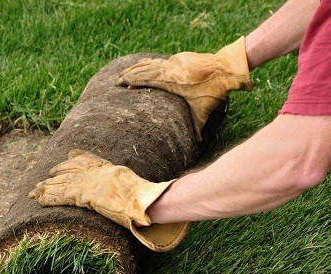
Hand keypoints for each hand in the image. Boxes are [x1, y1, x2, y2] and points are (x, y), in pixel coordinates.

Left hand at [29, 150, 188, 250]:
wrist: (142, 200)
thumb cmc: (144, 196)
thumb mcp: (136, 186)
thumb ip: (129, 186)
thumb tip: (142, 195)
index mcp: (107, 169)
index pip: (88, 160)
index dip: (75, 158)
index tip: (68, 155)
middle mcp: (95, 173)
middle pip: (70, 170)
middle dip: (56, 173)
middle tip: (45, 176)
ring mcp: (88, 183)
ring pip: (61, 183)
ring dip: (46, 187)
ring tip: (33, 191)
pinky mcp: (82, 195)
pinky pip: (60, 196)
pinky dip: (48, 197)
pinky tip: (38, 198)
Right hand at [118, 37, 251, 140]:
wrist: (226, 69)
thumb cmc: (213, 92)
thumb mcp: (203, 112)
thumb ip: (197, 128)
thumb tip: (198, 145)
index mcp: (170, 82)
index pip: (145, 79)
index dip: (131, 80)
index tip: (120, 83)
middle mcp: (169, 69)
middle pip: (144, 70)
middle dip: (130, 74)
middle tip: (117, 79)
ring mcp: (175, 61)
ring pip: (151, 63)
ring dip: (138, 67)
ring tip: (126, 71)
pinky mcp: (181, 57)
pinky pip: (160, 61)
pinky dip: (150, 63)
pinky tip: (145, 64)